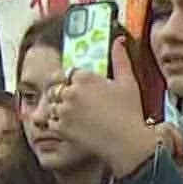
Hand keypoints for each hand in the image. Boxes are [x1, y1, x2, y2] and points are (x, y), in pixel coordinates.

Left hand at [47, 42, 157, 176]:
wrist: (127, 143)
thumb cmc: (130, 113)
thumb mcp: (128, 82)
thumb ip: (120, 59)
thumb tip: (119, 40)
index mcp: (85, 77)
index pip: (68, 73)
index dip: (73, 81)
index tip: (80, 89)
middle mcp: (70, 91)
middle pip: (57, 88)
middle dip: (65, 94)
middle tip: (80, 106)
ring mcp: (63, 110)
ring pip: (53, 105)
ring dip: (61, 109)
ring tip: (79, 117)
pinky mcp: (60, 127)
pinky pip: (52, 122)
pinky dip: (60, 124)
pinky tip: (75, 127)